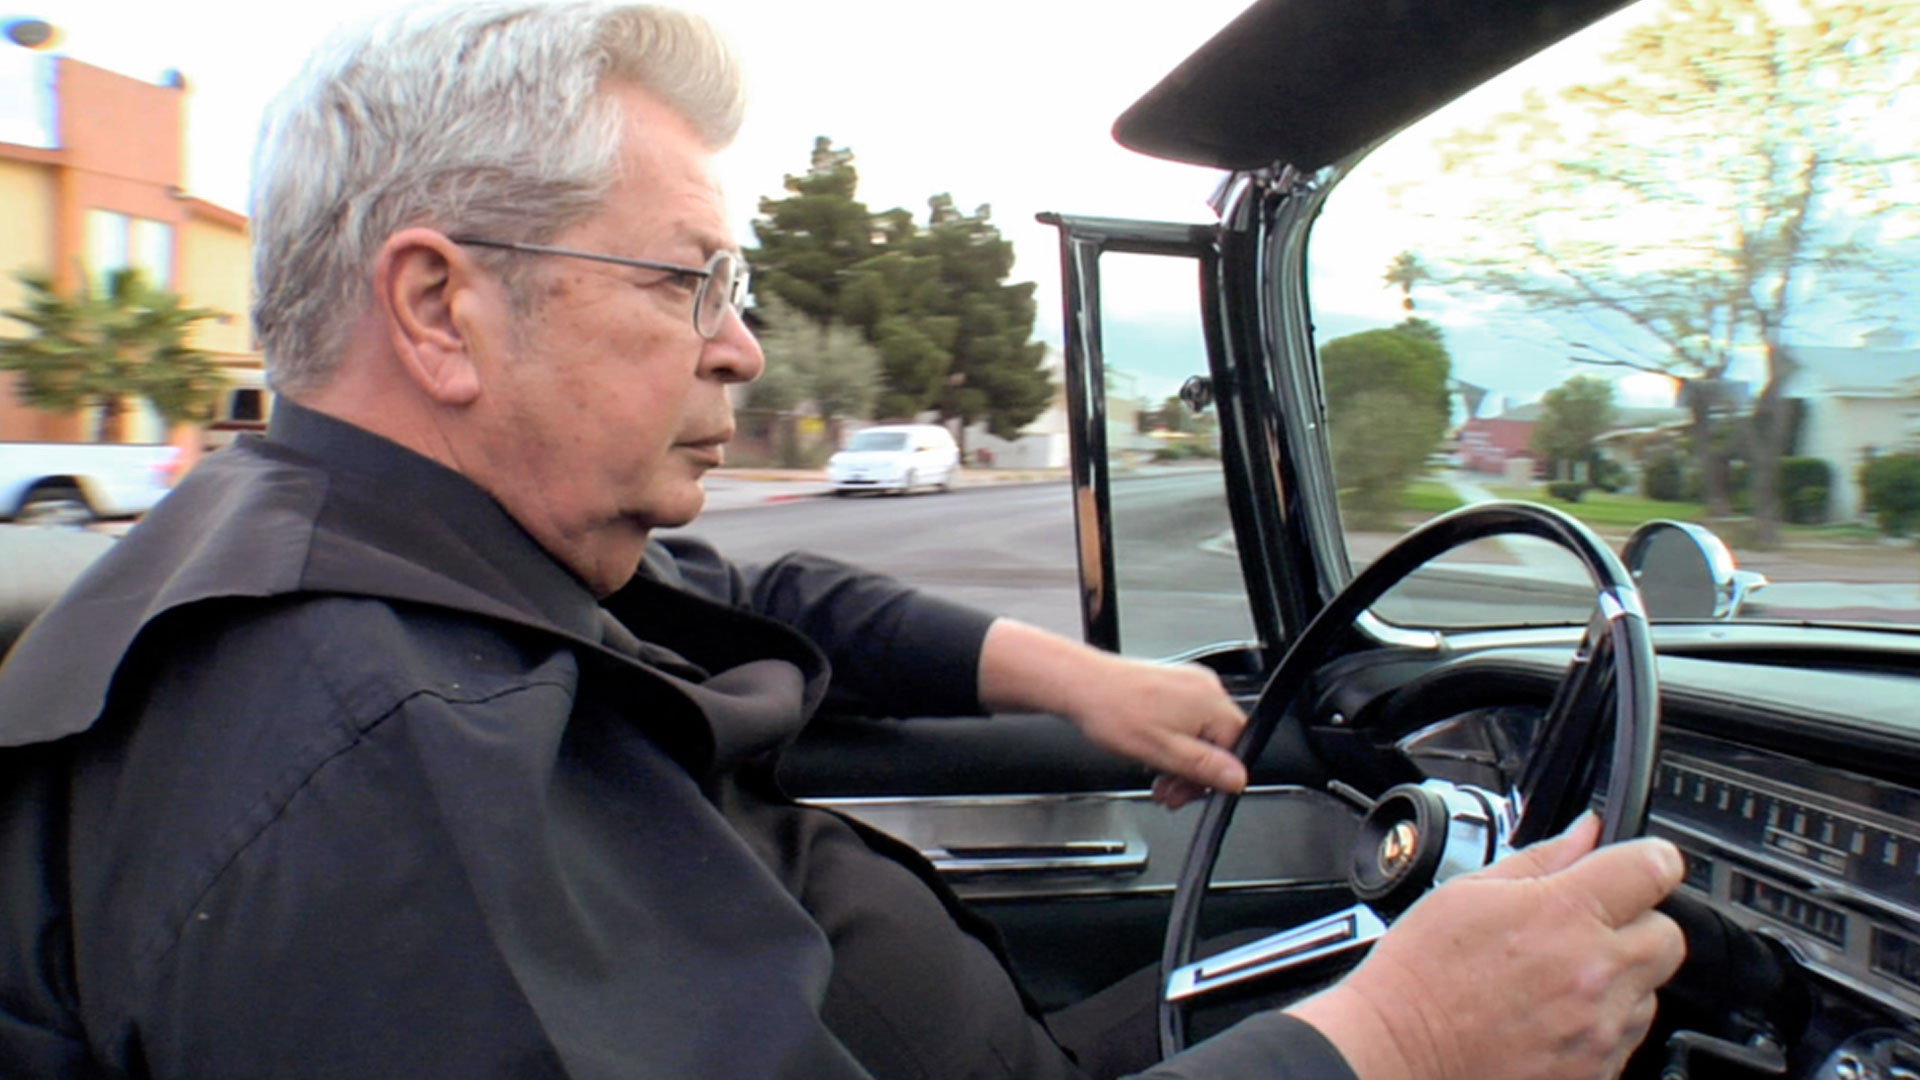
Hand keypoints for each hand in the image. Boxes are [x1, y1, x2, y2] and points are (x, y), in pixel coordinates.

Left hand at [1064, 655, 1246, 807]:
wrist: (1081, 686)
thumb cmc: (1113, 711)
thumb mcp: (1163, 752)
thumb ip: (1204, 767)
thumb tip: (1238, 778)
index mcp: (1210, 702)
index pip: (1238, 747)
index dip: (1218, 777)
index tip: (1195, 793)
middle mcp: (1204, 687)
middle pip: (1218, 742)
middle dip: (1194, 774)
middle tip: (1171, 794)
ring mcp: (1187, 684)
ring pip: (1199, 734)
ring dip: (1180, 762)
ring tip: (1158, 782)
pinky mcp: (1171, 685)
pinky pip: (1184, 721)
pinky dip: (1172, 742)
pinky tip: (1152, 756)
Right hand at [1290, 813, 1686, 1079]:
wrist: (1400, 1054)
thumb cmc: (1422, 975)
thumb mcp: (1468, 892)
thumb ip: (1540, 858)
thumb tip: (1586, 832)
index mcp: (1565, 913)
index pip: (1654, 867)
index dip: (1650, 858)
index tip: (1639, 863)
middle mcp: (1595, 972)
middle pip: (1667, 935)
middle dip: (1636, 924)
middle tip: (1585, 929)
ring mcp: (1601, 1030)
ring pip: (1650, 991)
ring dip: (1620, 979)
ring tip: (1557, 980)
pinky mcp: (1598, 1071)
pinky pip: (1627, 1038)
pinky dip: (1602, 1024)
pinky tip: (1553, 1016)